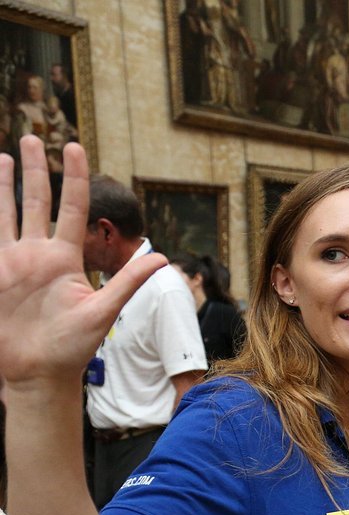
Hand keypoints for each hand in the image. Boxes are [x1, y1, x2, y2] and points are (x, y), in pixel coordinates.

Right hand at [0, 138, 165, 387]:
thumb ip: (127, 281)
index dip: (74, 177)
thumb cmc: (72, 348)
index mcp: (67, 258)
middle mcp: (40, 254)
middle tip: (31, 136)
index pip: (72, 207)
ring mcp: (14, 263)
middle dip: (35, 169)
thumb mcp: (102, 311)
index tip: (75, 146)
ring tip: (4, 154)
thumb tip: (163, 256)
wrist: (38, 373)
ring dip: (5, 184)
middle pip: (37, 201)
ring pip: (9, 212)